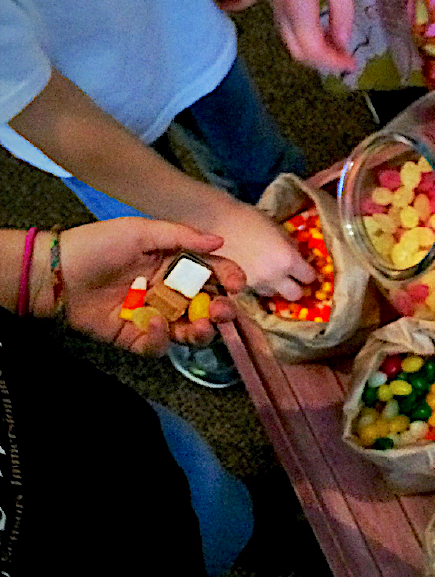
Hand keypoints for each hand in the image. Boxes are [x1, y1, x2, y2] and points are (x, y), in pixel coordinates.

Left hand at [39, 218, 244, 355]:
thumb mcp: (140, 231)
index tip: (237, 283)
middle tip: (223, 310)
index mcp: (175, 264)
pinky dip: (161, 338)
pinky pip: (158, 345)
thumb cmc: (98, 244)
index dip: (229, 278)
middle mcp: (170, 291)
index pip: (212, 273)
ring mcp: (155, 315)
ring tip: (201, 326)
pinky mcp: (135, 336)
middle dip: (222, 310)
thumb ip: (181, 237)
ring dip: (202, 331)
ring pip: (190, 330)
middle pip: (207, 306)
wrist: (56, 272)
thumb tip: (219, 242)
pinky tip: (155, 322)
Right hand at [208, 200, 316, 300]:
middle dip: (296, 287)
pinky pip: (256, 291)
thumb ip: (290, 245)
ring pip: (274, 294)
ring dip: (275, 287)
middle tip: (291, 277)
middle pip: (295, 295)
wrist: (215, 221)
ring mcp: (256, 284)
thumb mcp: (277, 228)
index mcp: (288, 260)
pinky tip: (254, 274)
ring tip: (268, 273)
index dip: (309, 274)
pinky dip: (259, 286)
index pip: (309, 278)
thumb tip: (299, 255)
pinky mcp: (239, 286)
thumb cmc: (248, 218)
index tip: (305, 270)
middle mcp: (274, 277)